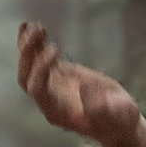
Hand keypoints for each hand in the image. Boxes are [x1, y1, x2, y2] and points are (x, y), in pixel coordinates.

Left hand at [17, 18, 140, 146]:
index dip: (40, 69)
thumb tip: (83, 86)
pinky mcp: (59, 75)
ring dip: (28, 45)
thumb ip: (100, 106)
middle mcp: (48, 100)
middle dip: (27, 55)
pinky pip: (40, 58)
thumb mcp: (116, 115)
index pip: (37, 89)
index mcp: (56, 112)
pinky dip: (34, 43)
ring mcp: (52, 86)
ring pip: (30, 66)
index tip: (54, 49)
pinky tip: (31, 25)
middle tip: (35, 31)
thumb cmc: (119, 121)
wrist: (119, 122)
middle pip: (26, 78)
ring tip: (33, 24)